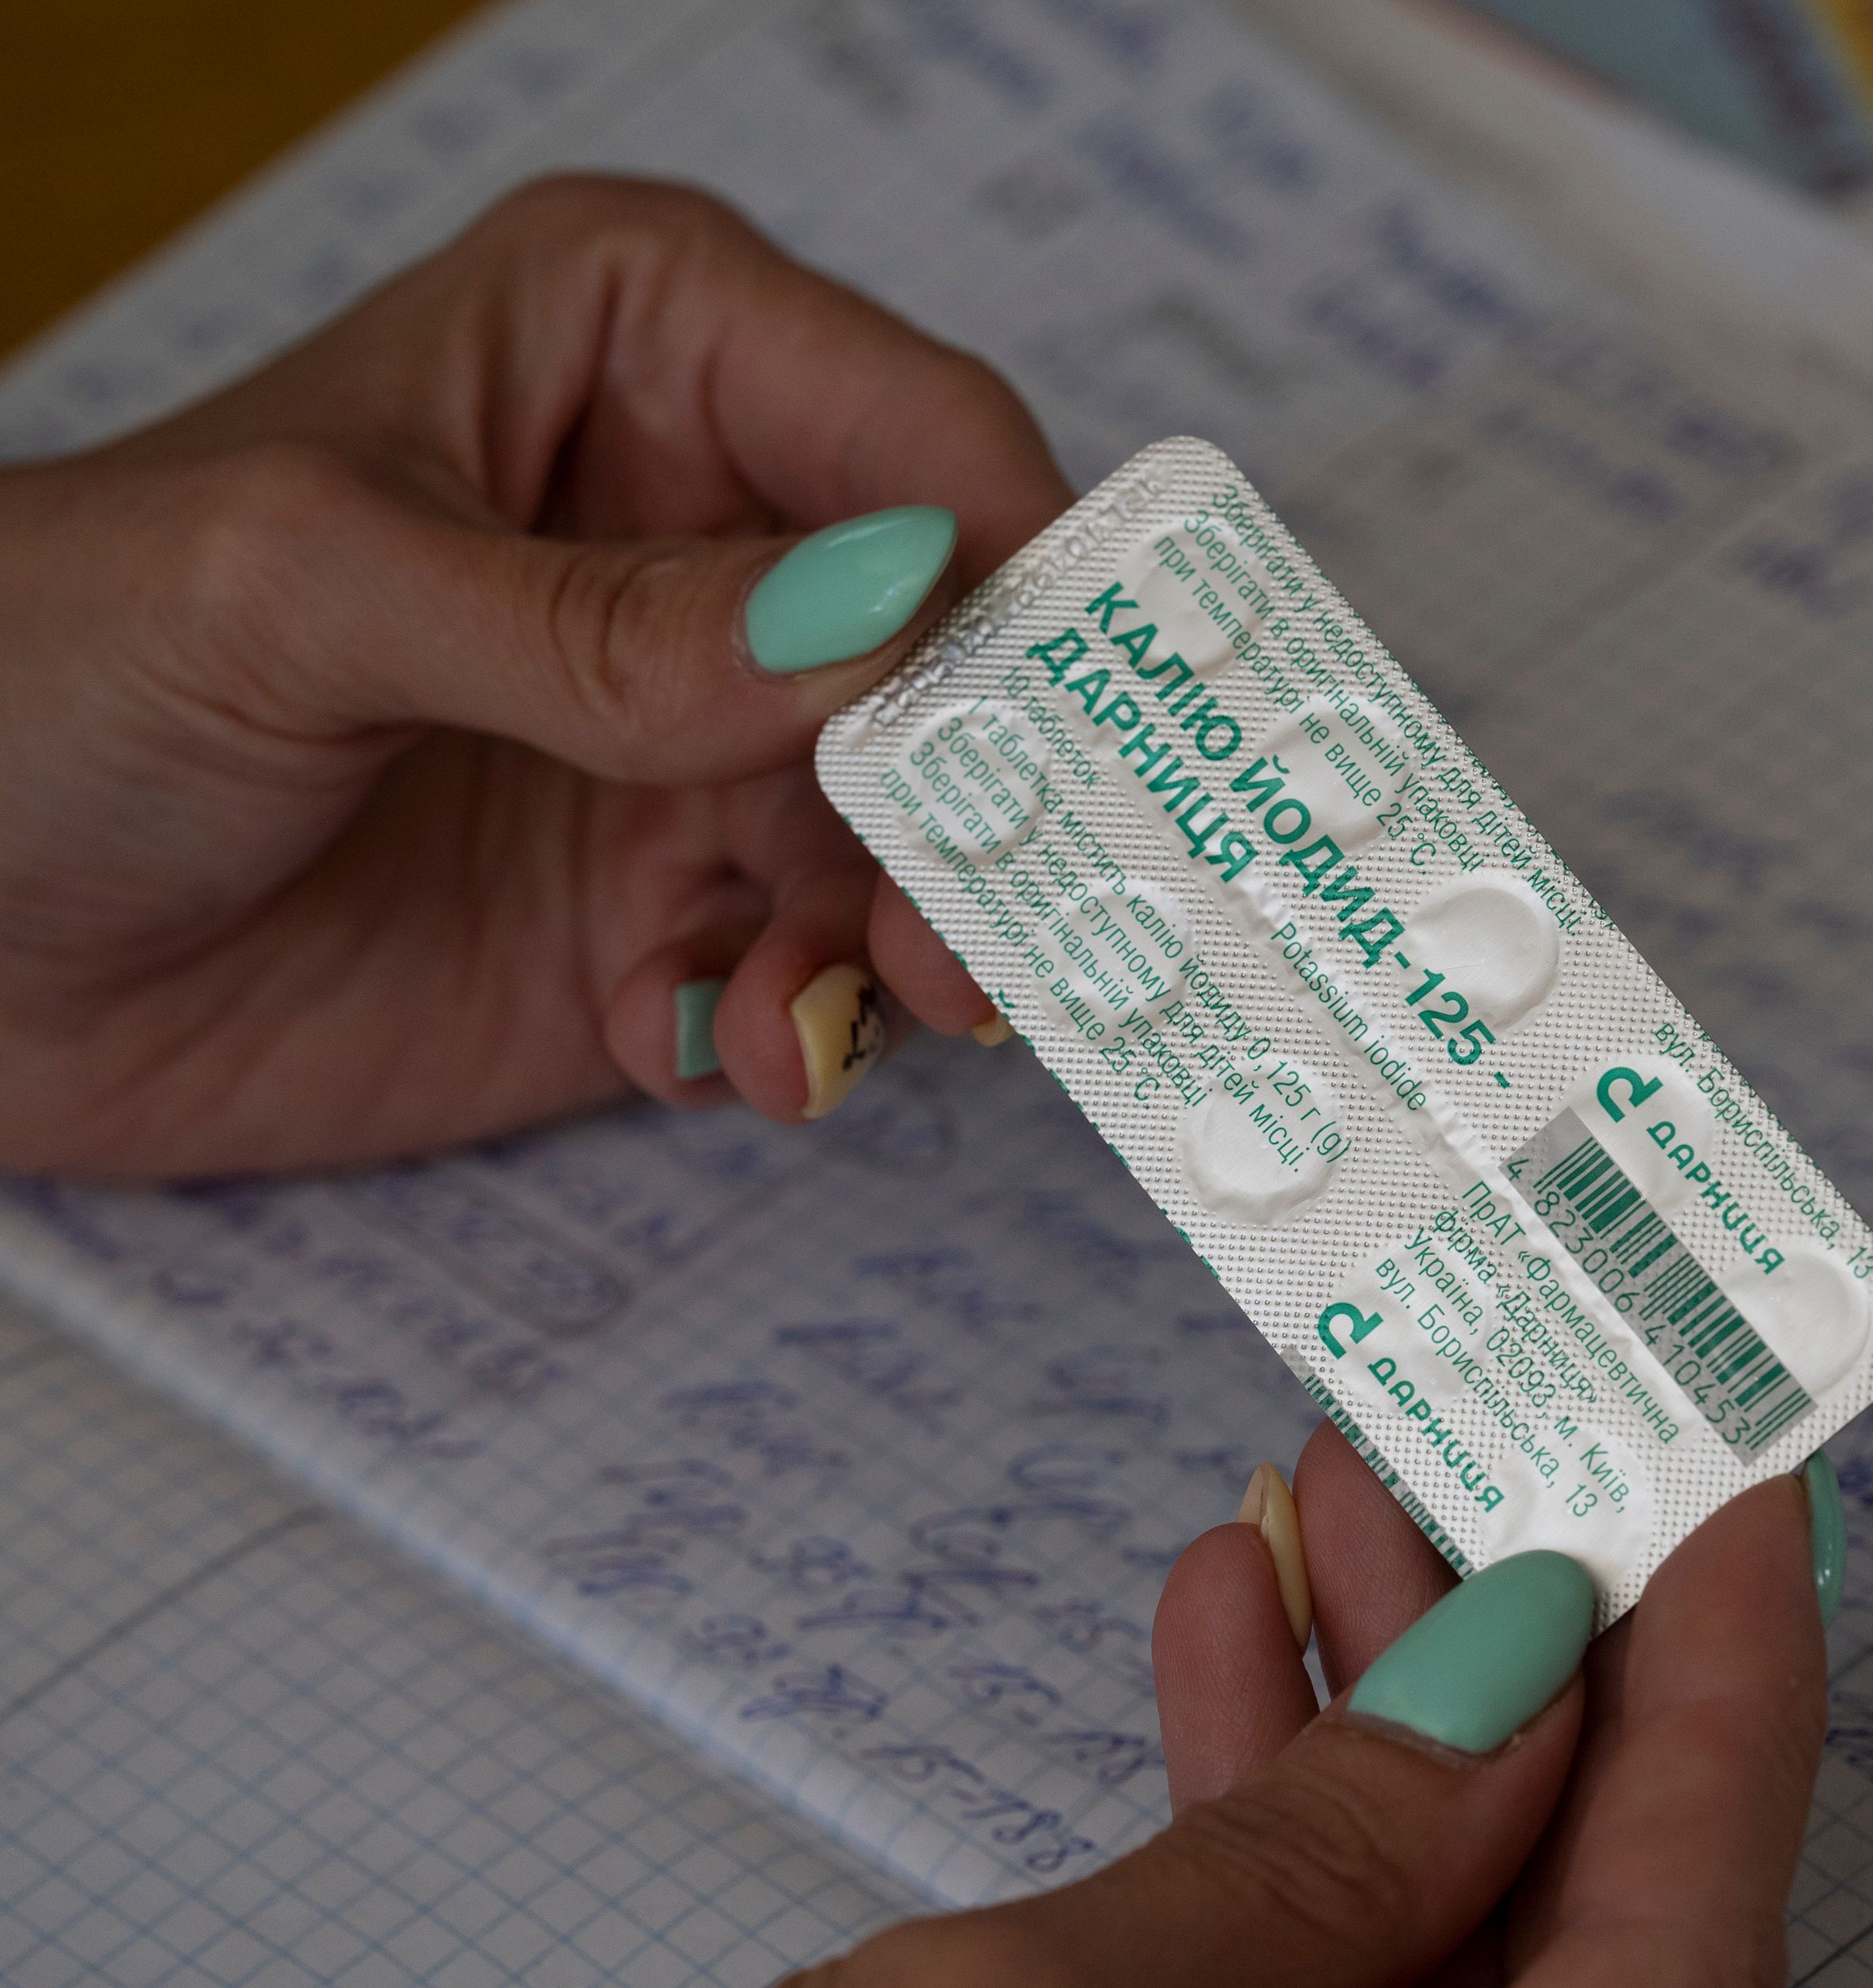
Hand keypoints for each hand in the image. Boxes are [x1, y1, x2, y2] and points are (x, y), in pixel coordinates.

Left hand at [0, 174, 1071, 1177]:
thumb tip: (877, 617)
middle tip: (982, 934)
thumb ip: (594, 622)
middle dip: (989, 793)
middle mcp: (707, 536)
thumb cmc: (40, 672)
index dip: (1016, 571)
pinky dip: (786, 1024)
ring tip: (823, 1020)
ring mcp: (697, 735)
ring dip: (897, 938)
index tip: (1067, 722)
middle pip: (960, 651)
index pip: (916, 433)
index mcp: (638, 350)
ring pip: (913, 830)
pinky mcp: (668, 907)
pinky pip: (813, 965)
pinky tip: (696, 1048)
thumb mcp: (300, 592)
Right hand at [721, 1429, 1830, 1987]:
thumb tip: (1506, 1692)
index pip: (1699, 1922)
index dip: (1735, 1685)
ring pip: (1435, 1956)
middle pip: (1582, 1925)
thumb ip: (1306, 1872)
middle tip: (1494, 1441)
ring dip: (1382, 1716)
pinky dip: (1268, 1837)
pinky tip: (1220, 1649)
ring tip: (1330, 1502)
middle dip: (1530, 1655)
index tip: (1741, 1485)